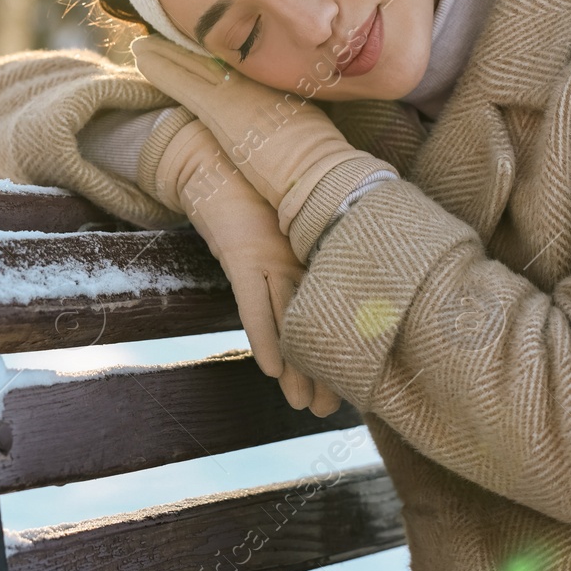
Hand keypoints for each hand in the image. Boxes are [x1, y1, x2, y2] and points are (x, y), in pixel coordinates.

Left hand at [131, 36, 394, 247]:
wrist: (325, 181)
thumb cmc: (328, 176)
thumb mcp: (316, 146)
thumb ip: (302, 137)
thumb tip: (302, 149)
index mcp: (287, 98)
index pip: (247, 74)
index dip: (224, 60)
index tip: (206, 50)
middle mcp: (263, 90)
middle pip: (220, 63)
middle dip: (193, 49)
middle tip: (165, 34)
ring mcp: (242, 98)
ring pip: (197, 66)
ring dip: (169, 53)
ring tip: (144, 41)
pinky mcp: (222, 110)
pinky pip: (184, 82)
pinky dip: (162, 68)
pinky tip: (141, 55)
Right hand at [151, 118, 341, 417]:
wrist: (218, 159)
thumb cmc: (253, 190)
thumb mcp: (284, 227)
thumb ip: (306, 254)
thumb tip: (342, 281)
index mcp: (309, 255)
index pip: (327, 310)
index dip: (338, 350)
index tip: (352, 390)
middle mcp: (295, 260)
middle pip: (312, 323)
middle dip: (322, 370)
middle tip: (333, 411)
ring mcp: (270, 258)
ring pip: (289, 321)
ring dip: (298, 367)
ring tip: (309, 407)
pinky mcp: (244, 255)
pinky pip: (253, 304)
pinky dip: (264, 336)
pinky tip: (272, 371)